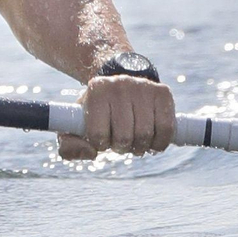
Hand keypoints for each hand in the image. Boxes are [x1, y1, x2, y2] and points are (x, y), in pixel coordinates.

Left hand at [58, 74, 175, 158]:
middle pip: (124, 136)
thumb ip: (70, 145)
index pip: (97, 134)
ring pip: (145, 134)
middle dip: (122, 148)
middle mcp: (119, 85)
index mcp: (96, 91)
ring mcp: (143, 87)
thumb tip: (90, 153)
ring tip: (135, 143)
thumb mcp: (76, 122)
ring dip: (141, 147)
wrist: (120, 83)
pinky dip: (160, 143)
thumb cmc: (97, 110)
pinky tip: (153, 142)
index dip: (101, 145)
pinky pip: (166, 128)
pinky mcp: (162, 92)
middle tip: (121, 144)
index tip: (103, 141)